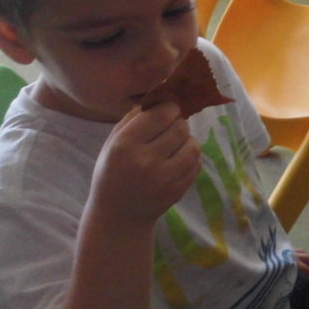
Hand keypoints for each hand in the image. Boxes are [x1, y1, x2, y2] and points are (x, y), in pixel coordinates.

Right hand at [89, 102, 200, 227]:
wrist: (119, 215)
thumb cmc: (113, 172)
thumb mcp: (112, 142)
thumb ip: (134, 118)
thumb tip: (161, 94)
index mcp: (125, 145)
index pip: (161, 114)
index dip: (170, 108)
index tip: (169, 110)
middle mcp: (145, 161)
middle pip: (180, 127)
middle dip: (178, 124)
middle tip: (171, 129)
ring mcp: (164, 178)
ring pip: (193, 145)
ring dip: (187, 141)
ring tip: (175, 145)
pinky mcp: (177, 191)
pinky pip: (196, 164)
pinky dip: (190, 159)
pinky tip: (177, 162)